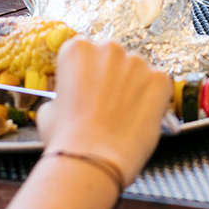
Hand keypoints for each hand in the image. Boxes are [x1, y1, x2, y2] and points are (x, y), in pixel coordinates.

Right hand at [37, 38, 170, 186]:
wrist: (93, 160)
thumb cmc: (67, 139)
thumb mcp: (49, 111)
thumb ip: (63, 95)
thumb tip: (69, 100)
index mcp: (78, 50)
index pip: (84, 51)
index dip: (85, 74)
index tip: (86, 89)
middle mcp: (109, 48)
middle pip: (113, 58)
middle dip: (111, 78)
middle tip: (105, 105)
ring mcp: (138, 62)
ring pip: (136, 71)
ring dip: (132, 87)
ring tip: (123, 115)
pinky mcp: (160, 78)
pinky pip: (158, 84)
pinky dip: (153, 98)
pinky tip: (140, 117)